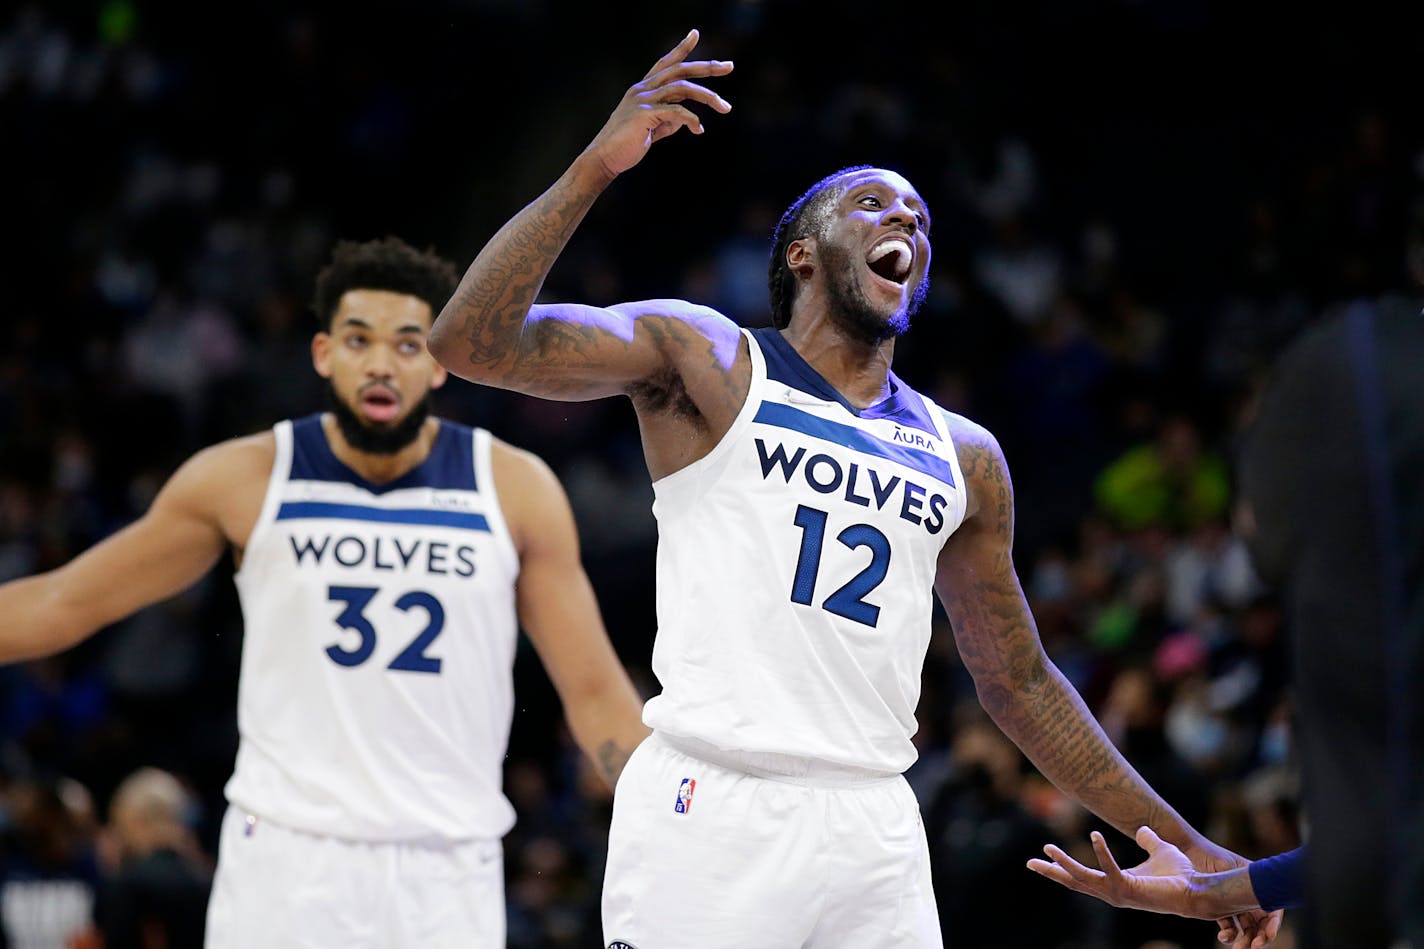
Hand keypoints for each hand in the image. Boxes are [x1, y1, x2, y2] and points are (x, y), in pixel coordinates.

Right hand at [585, 29, 732, 177]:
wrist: (605, 158)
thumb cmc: (627, 145)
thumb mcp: (652, 128)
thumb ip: (668, 121)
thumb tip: (687, 120)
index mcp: (643, 89)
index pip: (665, 63)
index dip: (681, 49)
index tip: (695, 34)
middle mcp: (642, 89)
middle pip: (680, 70)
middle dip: (706, 68)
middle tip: (729, 67)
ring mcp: (643, 99)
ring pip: (682, 88)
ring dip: (707, 96)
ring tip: (725, 107)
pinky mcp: (644, 114)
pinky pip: (676, 112)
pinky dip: (692, 120)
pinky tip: (699, 129)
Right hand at [1028, 826, 1197, 914]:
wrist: (1198, 890)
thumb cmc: (1181, 876)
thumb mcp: (1160, 851)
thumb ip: (1149, 841)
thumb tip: (1142, 830)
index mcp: (1116, 884)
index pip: (1083, 877)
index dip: (1063, 868)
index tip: (1045, 858)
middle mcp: (1114, 892)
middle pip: (1075, 882)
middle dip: (1052, 872)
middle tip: (1030, 862)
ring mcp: (1120, 893)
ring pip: (1083, 879)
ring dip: (1065, 864)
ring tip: (1048, 848)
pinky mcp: (1129, 890)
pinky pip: (1110, 869)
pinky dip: (1102, 853)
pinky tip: (1094, 835)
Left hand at [1186, 838, 1283, 948]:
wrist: (1188, 851)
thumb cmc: (1209, 854)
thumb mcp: (1228, 865)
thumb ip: (1240, 881)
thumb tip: (1255, 898)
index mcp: (1257, 885)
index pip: (1273, 909)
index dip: (1274, 923)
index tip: (1270, 935)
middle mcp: (1249, 895)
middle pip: (1262, 922)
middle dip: (1261, 937)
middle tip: (1255, 947)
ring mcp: (1235, 903)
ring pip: (1247, 927)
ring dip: (1246, 939)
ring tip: (1240, 948)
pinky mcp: (1220, 909)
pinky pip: (1230, 926)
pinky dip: (1229, 934)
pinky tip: (1224, 938)